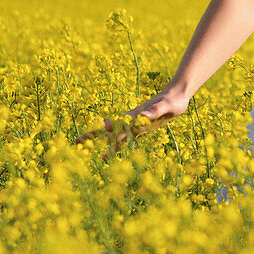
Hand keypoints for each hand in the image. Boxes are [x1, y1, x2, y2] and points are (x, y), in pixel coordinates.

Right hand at [74, 87, 190, 154]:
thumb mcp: (166, 105)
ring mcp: (134, 125)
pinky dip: (115, 148)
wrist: (176, 97)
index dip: (108, 126)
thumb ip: (155, 110)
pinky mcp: (139, 130)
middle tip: (77, 142)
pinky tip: (105, 156)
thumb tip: (144, 115)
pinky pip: (125, 140)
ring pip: (115, 137)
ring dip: (103, 145)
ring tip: (87, 154)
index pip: (119, 122)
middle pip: (110, 130)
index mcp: (136, 114)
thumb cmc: (172, 100)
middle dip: (94, 136)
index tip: (96, 130)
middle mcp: (132, 120)